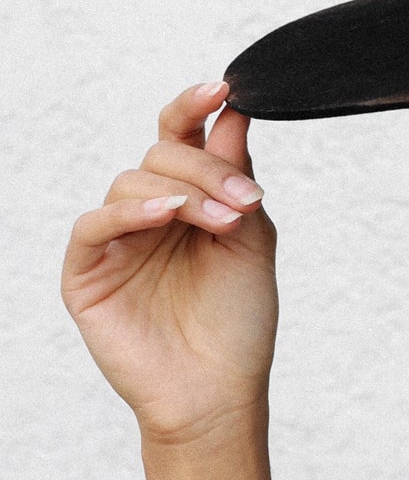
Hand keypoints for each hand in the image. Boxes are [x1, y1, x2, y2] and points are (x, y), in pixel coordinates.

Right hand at [62, 81, 278, 442]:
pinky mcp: (86, 271)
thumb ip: (238, 180)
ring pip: (130, 180)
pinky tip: (167, 214)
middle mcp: (149, 213)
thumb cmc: (237, 324)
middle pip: (162, 154)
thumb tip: (233, 113)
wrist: (219, 393)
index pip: (182, 138)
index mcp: (190, 201)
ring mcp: (115, 240)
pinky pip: (95, 224)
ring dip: (184, 192)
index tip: (223, 87)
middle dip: (208, 169)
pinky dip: (132, 211)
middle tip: (244, 203)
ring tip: (223, 225)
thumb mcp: (251, 241)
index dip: (195, 107)